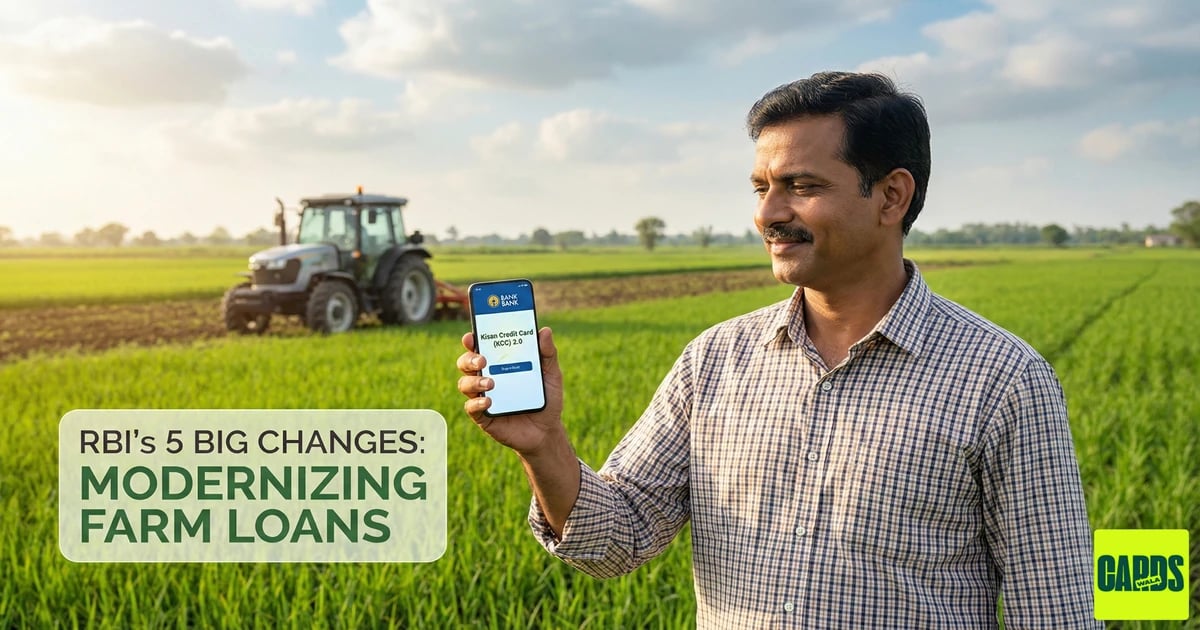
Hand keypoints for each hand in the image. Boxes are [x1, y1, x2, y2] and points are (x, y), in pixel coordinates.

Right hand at [456, 327, 565, 456]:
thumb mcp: (552, 375)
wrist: (547, 431)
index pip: (480, 347)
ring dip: (474, 382)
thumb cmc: (546, 399)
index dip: (472, 340)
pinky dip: (477, 404)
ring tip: (490, 383)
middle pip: (466, 363)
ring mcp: (483, 397)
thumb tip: (545, 331)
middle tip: (482, 360)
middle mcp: (487, 377)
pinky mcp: (484, 416)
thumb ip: (548, 354)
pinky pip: (471, 408)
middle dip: (469, 359)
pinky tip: (489, 402)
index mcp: (500, 364)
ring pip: (465, 384)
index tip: (472, 336)